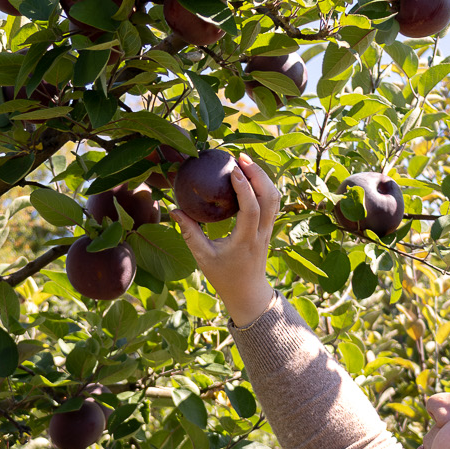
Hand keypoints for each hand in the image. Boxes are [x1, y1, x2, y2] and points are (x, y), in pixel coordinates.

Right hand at [173, 154, 280, 326]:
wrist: (248, 291)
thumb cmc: (223, 276)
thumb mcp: (203, 257)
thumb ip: (189, 233)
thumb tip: (174, 210)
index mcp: (246, 240)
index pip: (251, 210)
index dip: (245, 188)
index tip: (233, 169)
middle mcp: (262, 233)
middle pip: (270, 198)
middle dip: (258, 174)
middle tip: (240, 157)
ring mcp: (269, 230)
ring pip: (275, 198)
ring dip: (263, 177)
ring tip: (246, 161)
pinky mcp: (269, 228)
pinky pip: (272, 202)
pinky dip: (264, 185)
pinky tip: (250, 175)